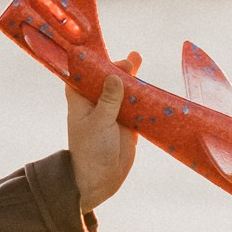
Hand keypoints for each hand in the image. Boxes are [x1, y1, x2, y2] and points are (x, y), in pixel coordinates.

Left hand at [67, 56, 139, 210]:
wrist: (102, 179)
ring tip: (138, 58)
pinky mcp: (129, 122)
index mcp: (81, 100)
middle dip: (117, 67)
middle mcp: (96, 102)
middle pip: (107, 78)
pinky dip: (143, 96)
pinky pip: (137, 105)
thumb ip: (108, 99)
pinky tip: (150, 84)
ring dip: (132, 77)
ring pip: (123, 89)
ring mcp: (113, 112)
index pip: (83, 74)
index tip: (103, 51)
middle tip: (130, 60)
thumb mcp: (99, 123)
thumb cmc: (91, 151)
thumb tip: (115, 76)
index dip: (92, 62)